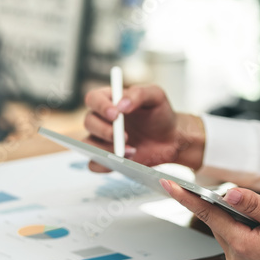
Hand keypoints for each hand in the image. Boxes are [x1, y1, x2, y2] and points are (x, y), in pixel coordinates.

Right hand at [83, 84, 204, 170]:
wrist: (170, 139)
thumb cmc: (160, 114)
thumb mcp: (156, 96)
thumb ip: (139, 94)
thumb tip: (121, 105)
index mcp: (109, 100)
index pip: (93, 99)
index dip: (100, 106)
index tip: (115, 114)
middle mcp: (101, 119)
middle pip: (88, 122)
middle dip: (105, 130)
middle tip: (125, 136)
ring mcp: (102, 140)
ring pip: (88, 144)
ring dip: (106, 149)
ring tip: (131, 150)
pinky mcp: (106, 158)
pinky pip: (94, 164)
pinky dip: (105, 165)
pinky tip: (125, 161)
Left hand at [160, 180, 259, 259]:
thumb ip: (254, 204)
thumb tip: (228, 192)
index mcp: (242, 244)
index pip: (207, 213)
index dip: (186, 196)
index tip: (168, 183)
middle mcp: (235, 257)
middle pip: (217, 221)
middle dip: (222, 204)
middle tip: (243, 197)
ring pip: (227, 229)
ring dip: (235, 217)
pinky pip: (236, 239)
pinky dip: (241, 227)